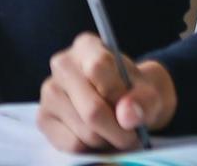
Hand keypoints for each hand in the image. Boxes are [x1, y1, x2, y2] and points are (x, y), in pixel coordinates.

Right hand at [37, 32, 176, 151]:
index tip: (136, 110)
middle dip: (120, 131)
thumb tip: (126, 116)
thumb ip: (144, 100)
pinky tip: (97, 137)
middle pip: (93, 109)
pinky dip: (92, 149)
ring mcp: (49, 91)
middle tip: (133, 135)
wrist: (126, 105)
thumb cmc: (137, 92)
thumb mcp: (152, 90)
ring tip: (115, 132)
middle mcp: (62, 64)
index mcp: (86, 46)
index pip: (98, 68)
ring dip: (108, 141)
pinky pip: (73, 145)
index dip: (121, 97)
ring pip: (85, 131)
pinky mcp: (44, 118)